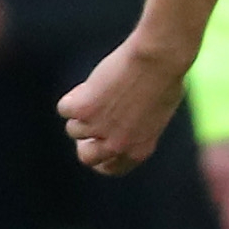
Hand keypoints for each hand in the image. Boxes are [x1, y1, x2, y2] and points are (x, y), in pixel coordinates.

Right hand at [62, 28, 193, 174]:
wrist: (158, 59)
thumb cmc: (164, 77)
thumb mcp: (156, 112)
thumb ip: (138, 126)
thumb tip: (119, 124)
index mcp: (140, 149)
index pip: (112, 168)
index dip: (102, 157)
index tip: (97, 143)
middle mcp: (118, 145)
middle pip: (86, 157)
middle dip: (84, 141)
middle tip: (88, 122)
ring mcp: (98, 129)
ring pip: (73, 129)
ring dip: (82, 111)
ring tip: (102, 91)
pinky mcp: (82, 110)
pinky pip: (64, 108)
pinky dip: (73, 96)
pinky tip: (93, 83)